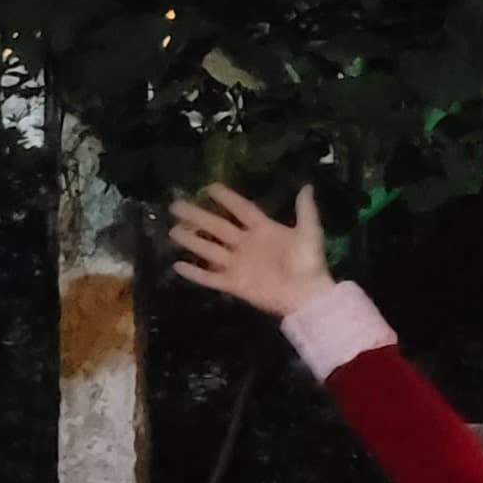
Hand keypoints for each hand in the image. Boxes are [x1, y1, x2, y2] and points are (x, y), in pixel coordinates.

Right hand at [168, 185, 333, 316]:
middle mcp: (246, 244)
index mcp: (263, 230)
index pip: (242, 209)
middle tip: (176, 205)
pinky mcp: (234, 284)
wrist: (307, 296)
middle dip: (197, 216)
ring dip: (191, 241)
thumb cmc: (309, 264)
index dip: (227, 198)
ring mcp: (238, 264)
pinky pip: (210, 277)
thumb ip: (306, 210)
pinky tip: (177, 265)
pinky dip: (194, 273)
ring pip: (209, 249)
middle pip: (217, 226)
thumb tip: (307, 185)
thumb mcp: (309, 233)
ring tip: (173, 231)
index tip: (210, 187)